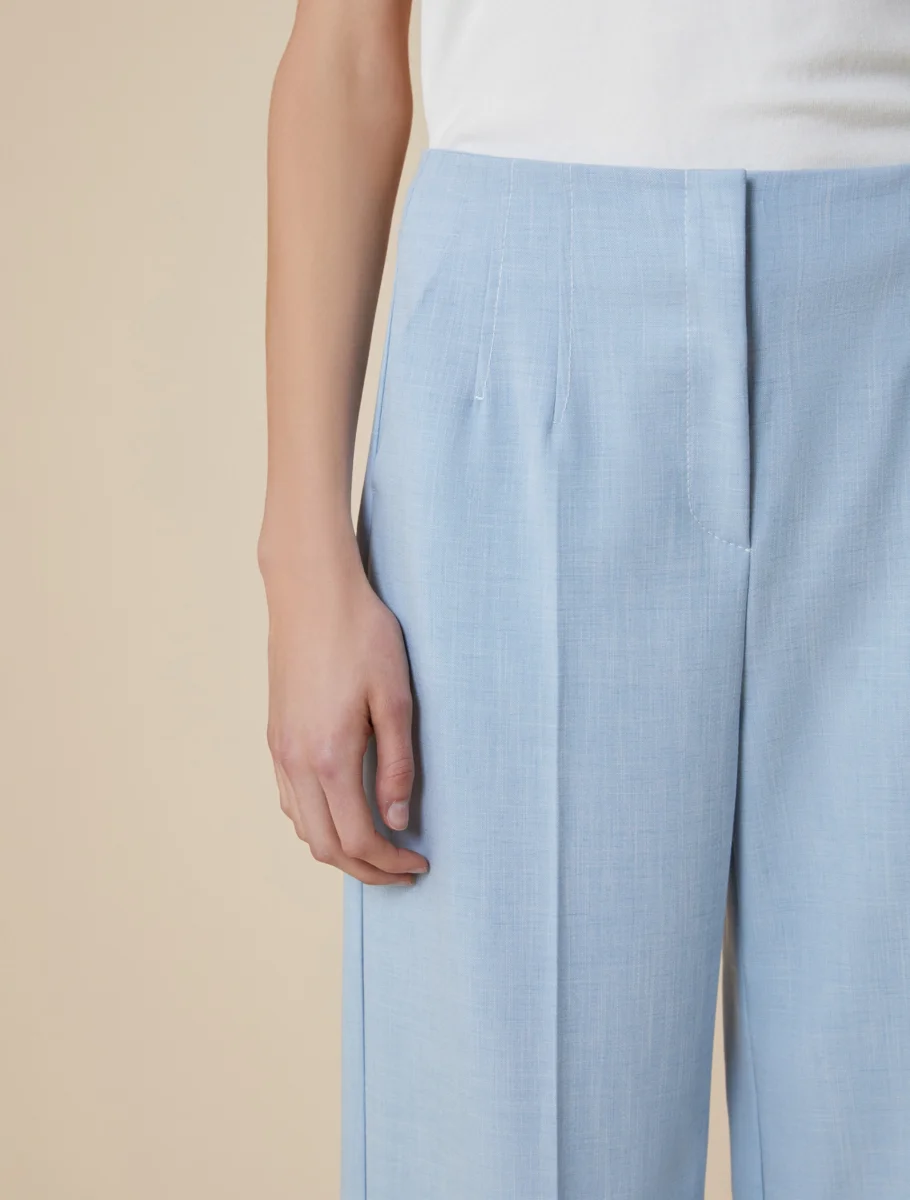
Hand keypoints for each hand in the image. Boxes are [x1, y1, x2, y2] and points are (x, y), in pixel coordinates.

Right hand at [263, 554, 428, 885]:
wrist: (311, 592)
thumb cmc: (361, 635)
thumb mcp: (395, 699)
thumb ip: (397, 765)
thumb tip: (396, 819)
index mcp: (329, 757)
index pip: (357, 839)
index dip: (389, 864)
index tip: (418, 865)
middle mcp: (296, 762)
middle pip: (325, 845)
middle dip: (365, 869)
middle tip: (401, 871)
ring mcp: (280, 750)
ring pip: (302, 827)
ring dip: (338, 848)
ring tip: (377, 846)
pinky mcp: (275, 735)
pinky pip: (290, 800)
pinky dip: (316, 822)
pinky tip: (342, 810)